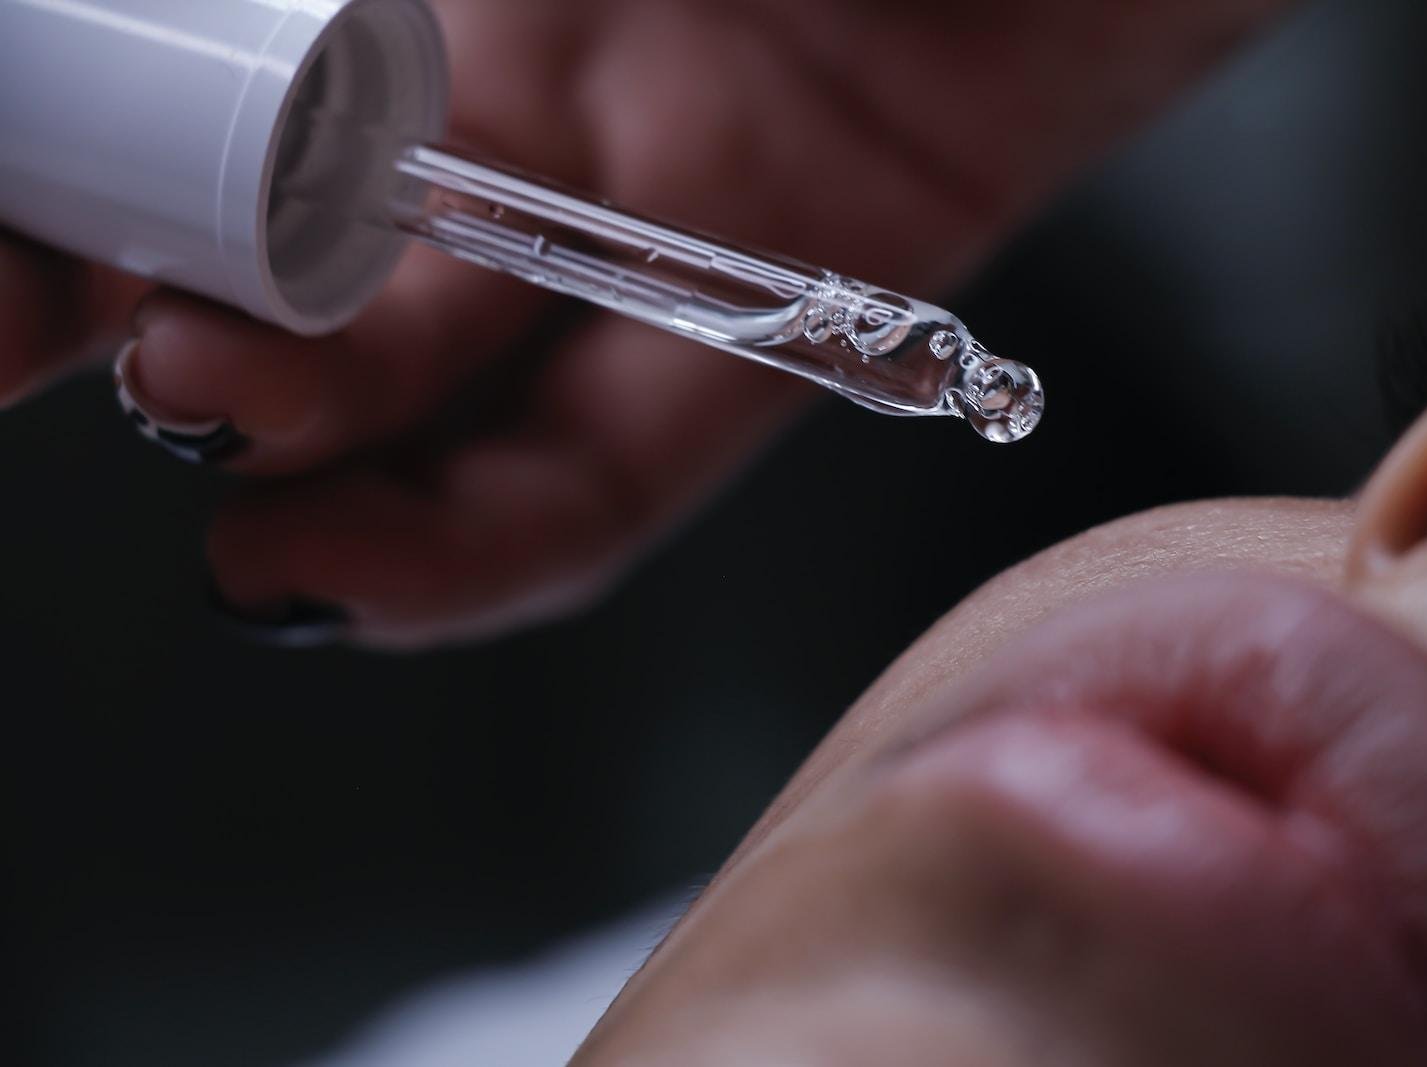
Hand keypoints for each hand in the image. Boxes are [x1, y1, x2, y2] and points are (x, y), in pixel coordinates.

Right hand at [2, 0, 1287, 647]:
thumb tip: (216, 23)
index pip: (239, 100)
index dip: (89, 180)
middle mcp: (542, 82)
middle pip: (322, 253)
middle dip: (184, 330)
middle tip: (93, 372)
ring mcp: (673, 207)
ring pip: (464, 380)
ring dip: (331, 452)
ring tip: (236, 506)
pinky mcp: (819, 301)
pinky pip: (635, 461)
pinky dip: (501, 532)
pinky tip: (366, 577)